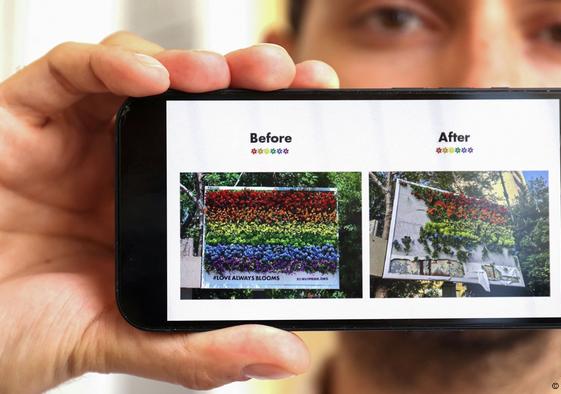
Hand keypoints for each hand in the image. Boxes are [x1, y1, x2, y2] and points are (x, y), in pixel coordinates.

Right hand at [0, 31, 338, 391]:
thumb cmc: (25, 330)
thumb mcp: (124, 340)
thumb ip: (198, 348)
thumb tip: (288, 353)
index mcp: (158, 205)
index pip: (225, 148)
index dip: (274, 126)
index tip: (322, 115)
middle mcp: (124, 162)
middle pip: (196, 99)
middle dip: (247, 80)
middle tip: (290, 77)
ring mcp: (77, 136)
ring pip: (143, 71)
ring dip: (190, 65)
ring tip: (225, 76)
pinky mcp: (24, 116)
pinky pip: (69, 70)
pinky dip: (110, 63)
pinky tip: (149, 76)